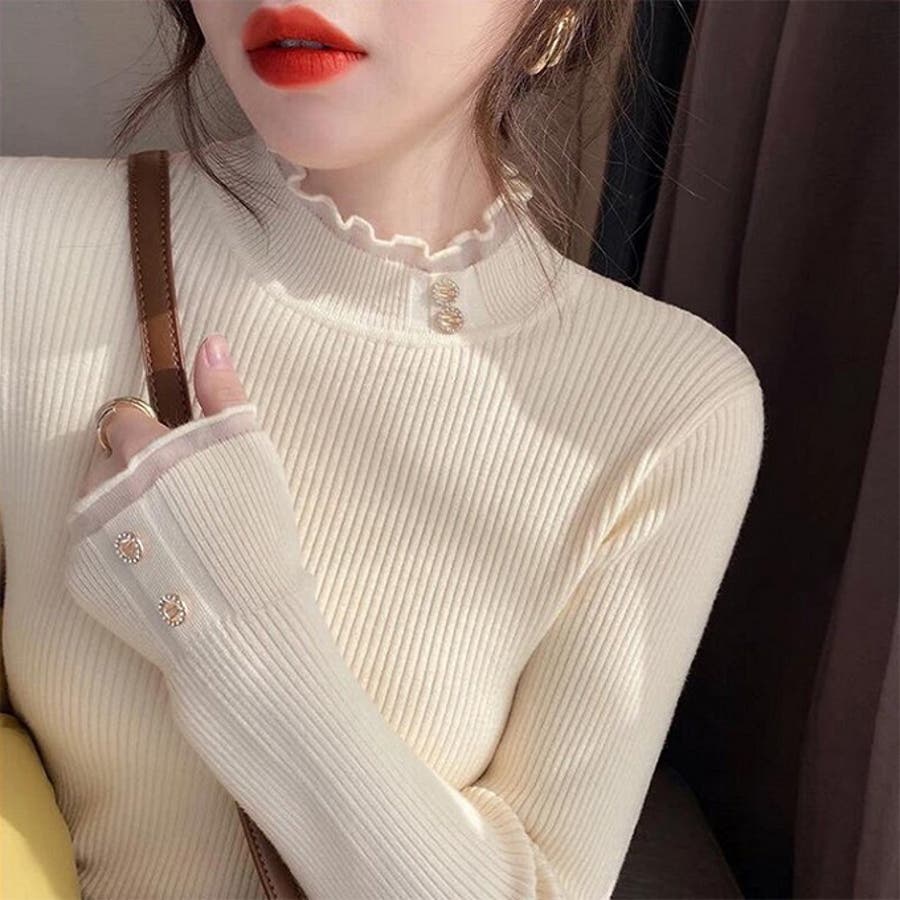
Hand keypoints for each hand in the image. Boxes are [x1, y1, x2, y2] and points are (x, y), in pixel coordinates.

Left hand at [64, 329, 314, 672]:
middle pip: (105, 458)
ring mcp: (86, 532)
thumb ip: (224, 393)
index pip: (126, 416)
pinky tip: (156, 565)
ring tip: (168, 535)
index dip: (156, 436)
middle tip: (180, 502)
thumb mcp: (251, 453)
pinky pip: (90, 543)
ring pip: (94, 498)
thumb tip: (211, 343)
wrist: (241, 624)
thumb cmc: (255, 533)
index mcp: (145, 449)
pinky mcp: (79, 574)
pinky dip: (116, 547)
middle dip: (135, 470)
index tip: (182, 463)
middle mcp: (103, 485)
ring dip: (120, 506)